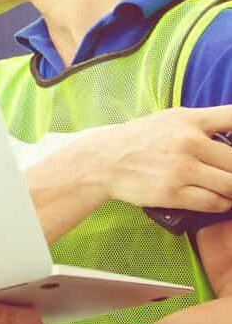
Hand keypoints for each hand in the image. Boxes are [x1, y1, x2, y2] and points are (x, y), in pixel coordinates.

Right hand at [93, 105, 231, 211]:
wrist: (105, 161)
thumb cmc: (139, 139)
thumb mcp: (168, 119)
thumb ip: (201, 123)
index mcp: (188, 120)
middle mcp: (187, 142)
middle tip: (226, 172)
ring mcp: (181, 169)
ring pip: (230, 185)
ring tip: (227, 188)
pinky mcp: (173, 193)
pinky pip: (214, 203)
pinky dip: (222, 203)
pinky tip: (218, 199)